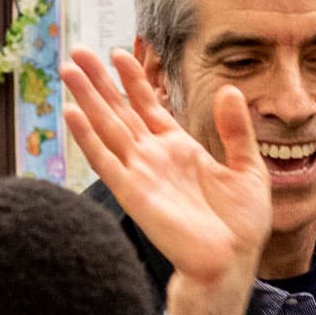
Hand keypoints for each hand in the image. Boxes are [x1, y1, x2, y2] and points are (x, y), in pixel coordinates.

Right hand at [60, 46, 268, 314]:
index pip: (149, 106)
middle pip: (120, 111)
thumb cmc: (241, 224)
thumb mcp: (247, 167)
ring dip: (87, 98)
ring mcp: (141, 173)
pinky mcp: (133, 192)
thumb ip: (235, 130)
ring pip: (107, 127)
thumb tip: (229, 89)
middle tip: (78, 52)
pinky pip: (105, 160)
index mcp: (180, 149)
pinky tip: (71, 113)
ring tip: (68, 69)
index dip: (134, 80)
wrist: (232, 262)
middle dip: (100, 81)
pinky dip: (87, 137)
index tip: (118, 53)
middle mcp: (155, 157)